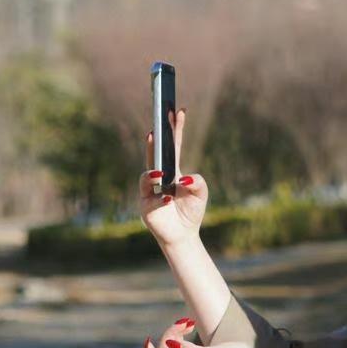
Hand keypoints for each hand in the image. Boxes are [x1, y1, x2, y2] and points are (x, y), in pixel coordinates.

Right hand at [139, 106, 208, 247]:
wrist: (183, 235)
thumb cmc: (191, 211)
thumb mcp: (201, 193)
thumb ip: (197, 181)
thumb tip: (182, 178)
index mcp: (173, 171)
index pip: (173, 145)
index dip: (175, 129)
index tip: (179, 112)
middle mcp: (159, 177)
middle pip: (157, 152)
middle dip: (159, 136)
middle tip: (161, 119)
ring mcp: (150, 190)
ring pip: (148, 174)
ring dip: (155, 171)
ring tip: (164, 173)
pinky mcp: (145, 205)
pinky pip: (150, 196)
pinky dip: (160, 197)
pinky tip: (169, 198)